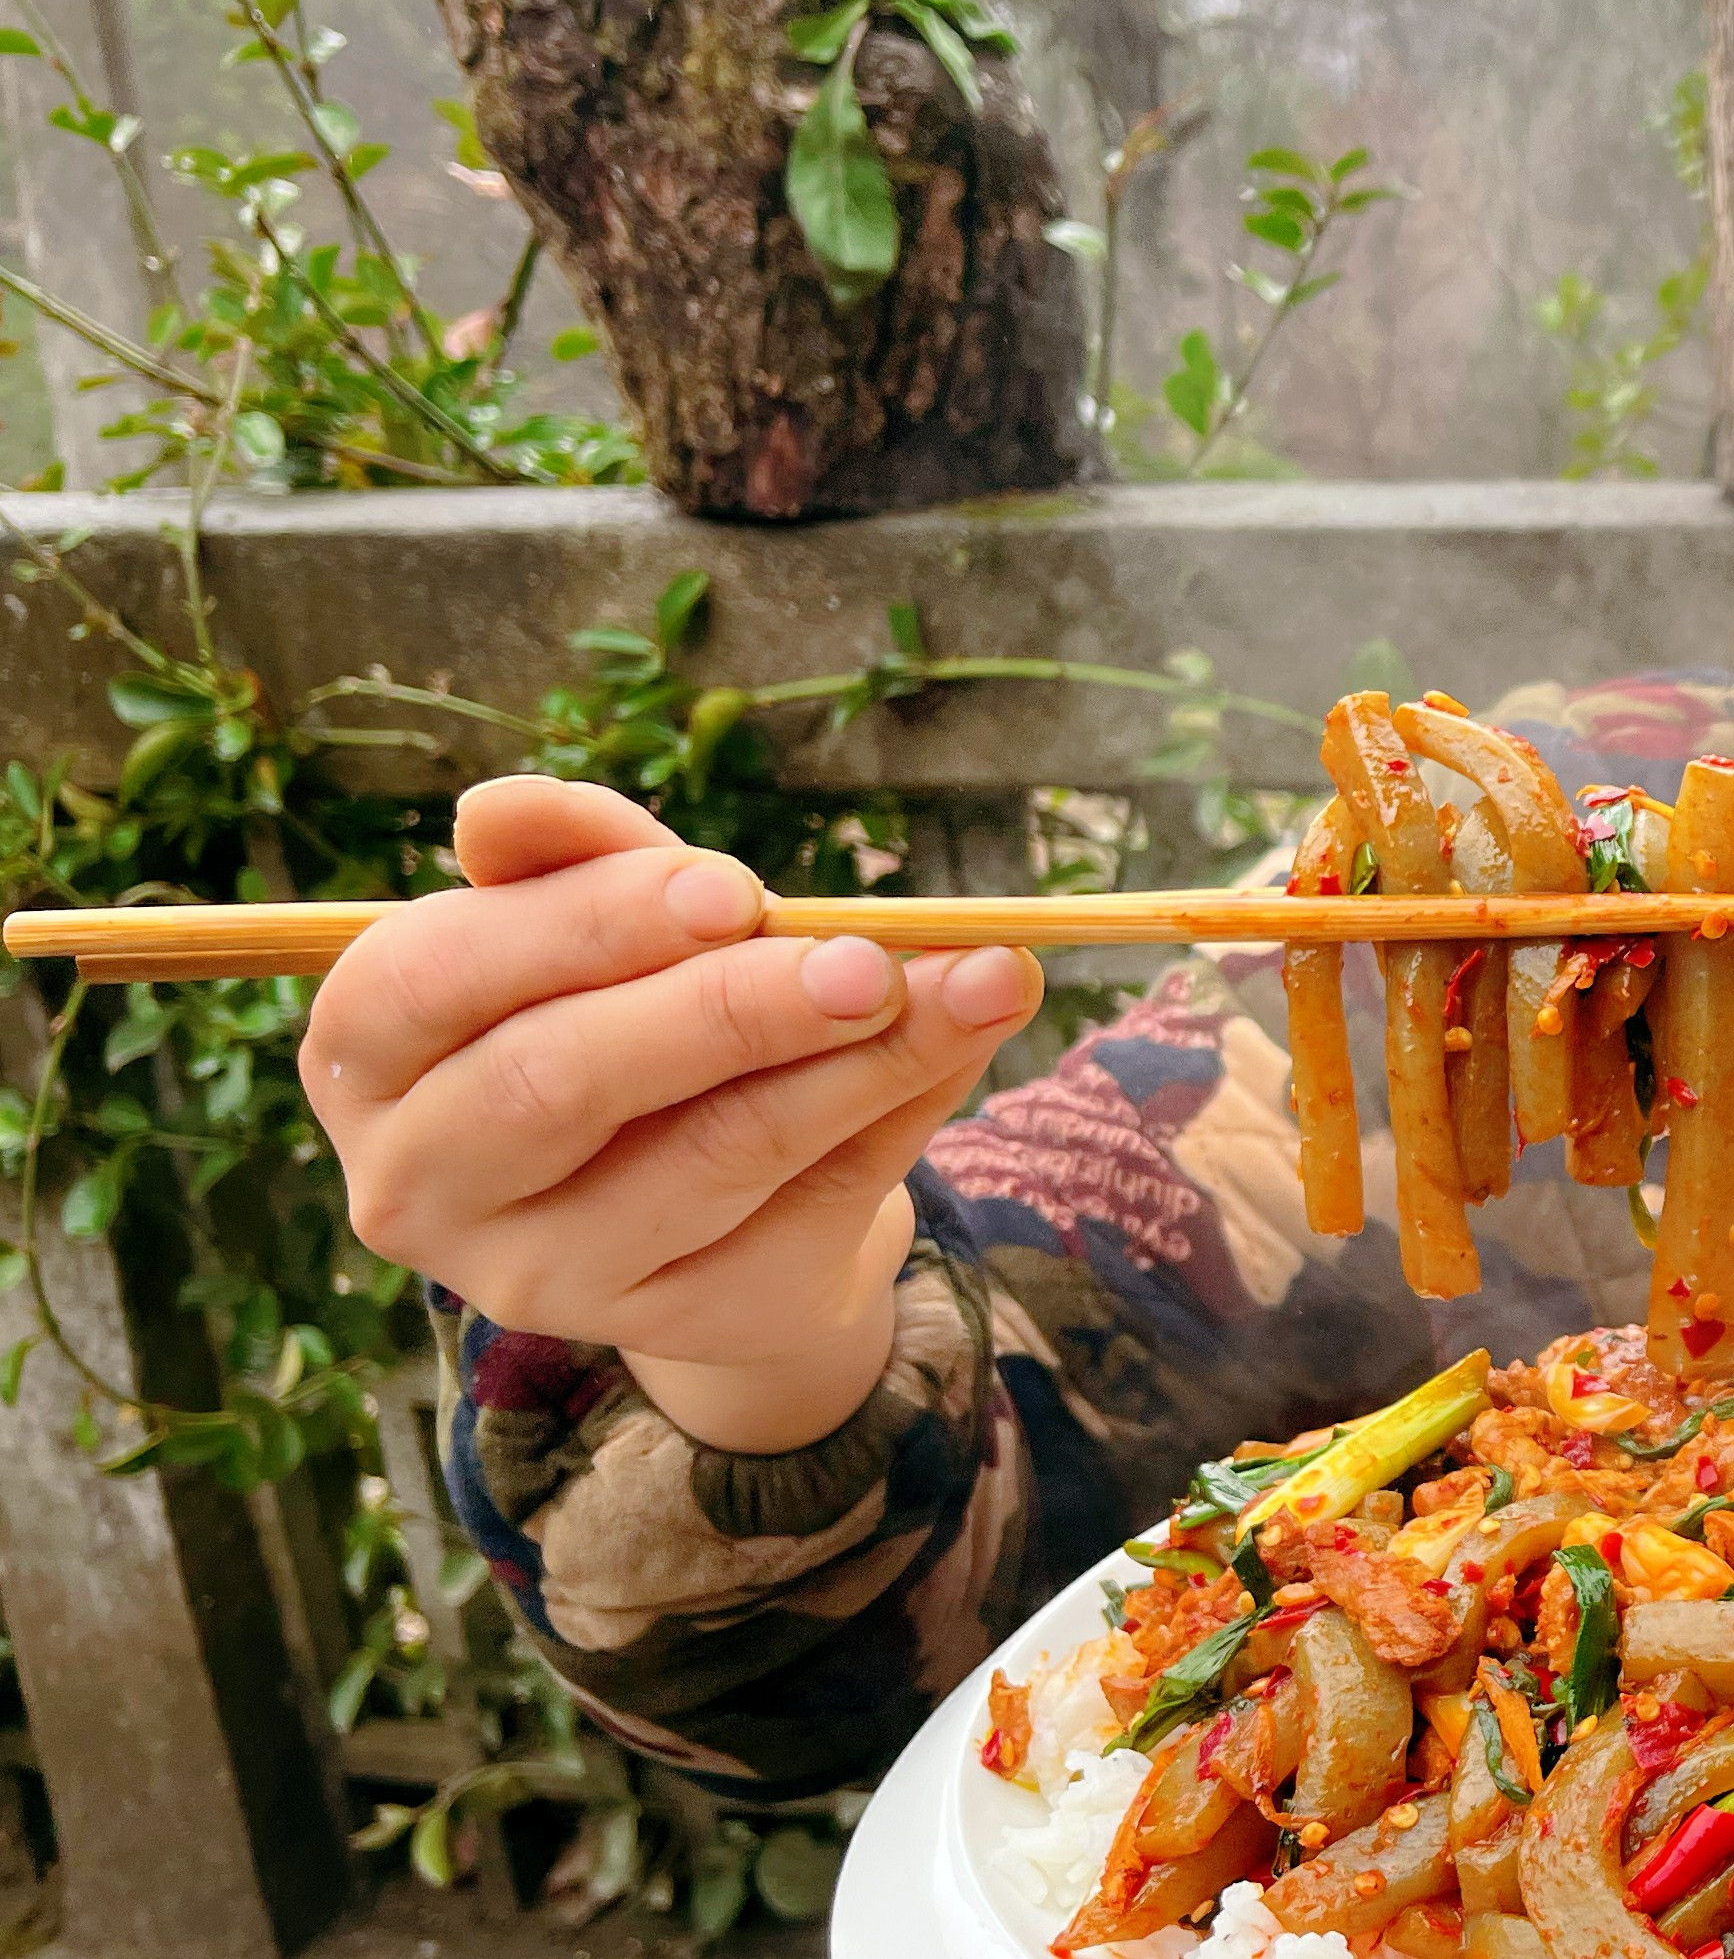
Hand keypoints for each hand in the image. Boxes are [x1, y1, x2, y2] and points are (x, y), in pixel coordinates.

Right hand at [306, 776, 1041, 1453]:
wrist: (716, 1192)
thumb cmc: (632, 1014)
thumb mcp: (608, 923)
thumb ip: (579, 858)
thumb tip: (502, 805)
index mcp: (368, 1055)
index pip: (434, 976)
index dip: (587, 922)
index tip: (734, 887)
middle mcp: (419, 1181)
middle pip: (560, 1082)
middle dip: (728, 1005)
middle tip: (867, 956)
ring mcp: (537, 1273)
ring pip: (705, 1153)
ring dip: (854, 1058)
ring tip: (971, 983)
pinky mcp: (667, 1322)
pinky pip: (800, 1207)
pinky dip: (896, 1110)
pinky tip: (963, 1042)